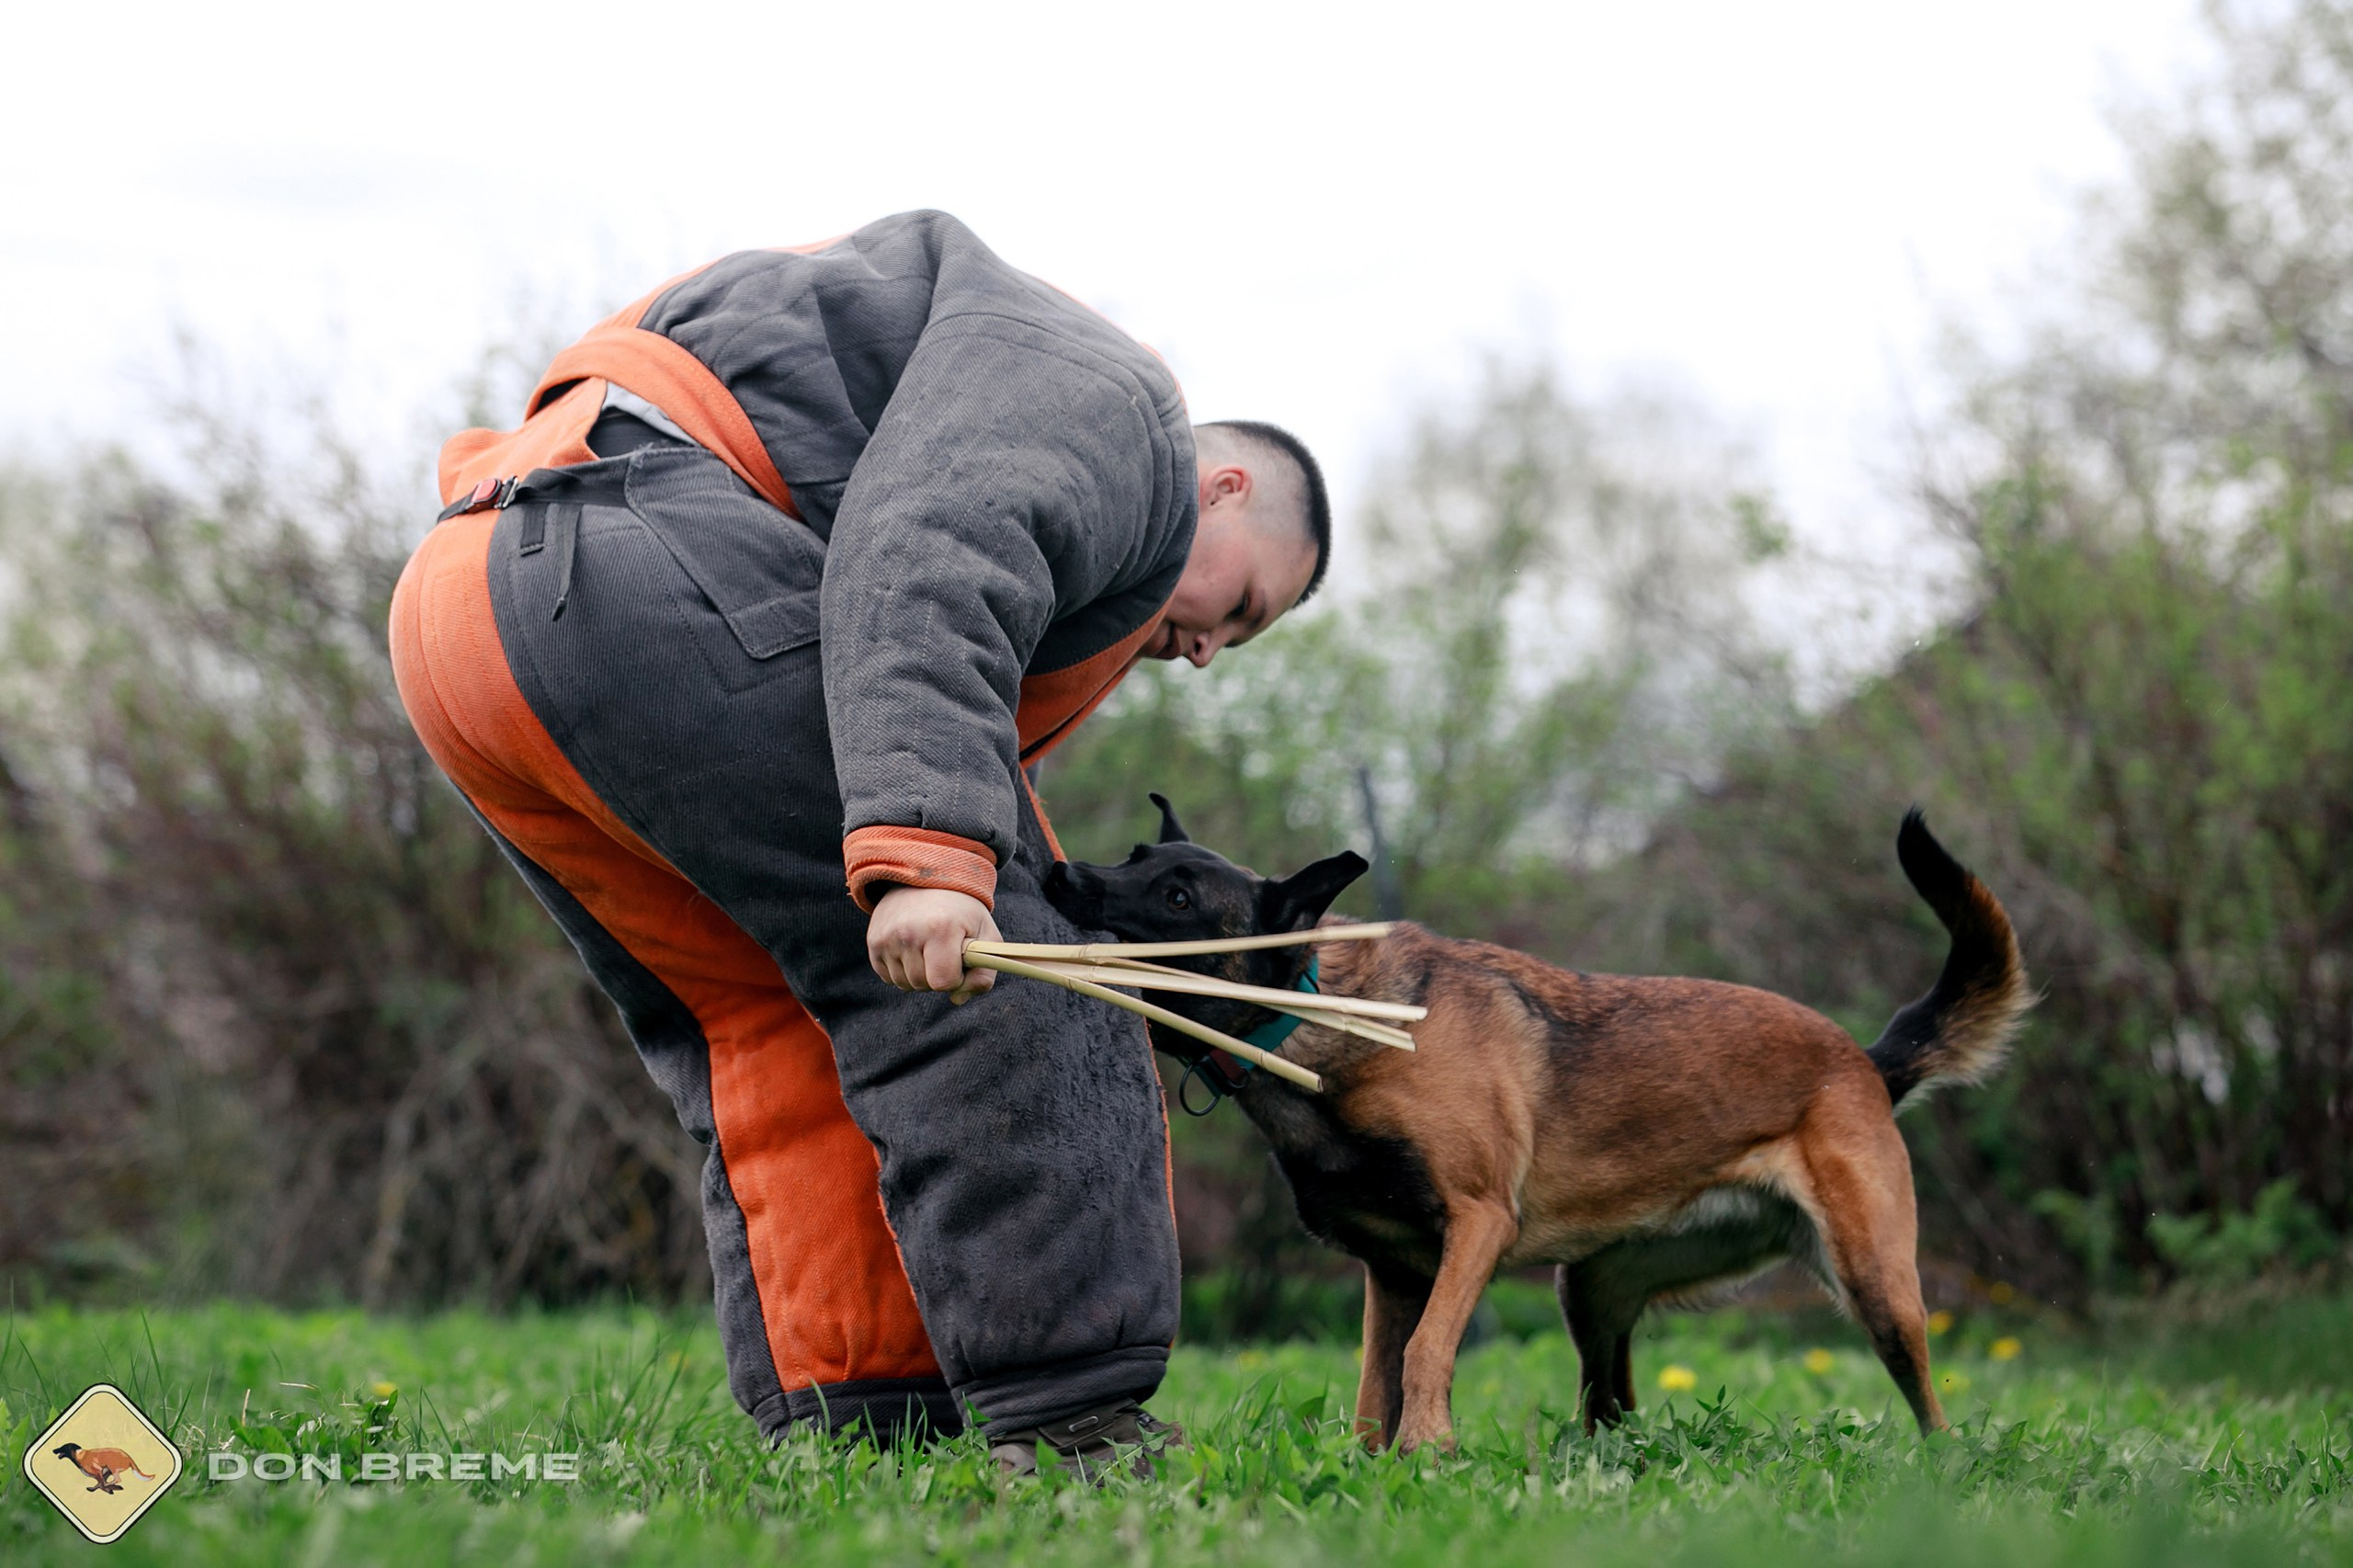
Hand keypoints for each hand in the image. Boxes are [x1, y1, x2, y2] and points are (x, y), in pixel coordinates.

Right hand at [867, 887, 999, 1003]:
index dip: (956, 978)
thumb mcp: (986, 935)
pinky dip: (902, 970)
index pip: (943, 982)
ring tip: (928, 948)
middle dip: (938, 976)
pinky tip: (912, 948)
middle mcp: (909, 932)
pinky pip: (889, 977)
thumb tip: (958, 999)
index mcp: (940, 929)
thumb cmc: (962, 912)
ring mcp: (887, 937)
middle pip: (923, 985)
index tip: (960, 961)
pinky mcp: (873, 941)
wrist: (927, 878)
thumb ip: (985, 972)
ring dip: (919, 974)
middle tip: (944, 950)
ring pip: (905, 984)